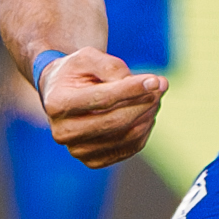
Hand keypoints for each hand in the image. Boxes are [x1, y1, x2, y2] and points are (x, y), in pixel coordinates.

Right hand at [37, 48, 166, 168]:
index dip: (133, 90)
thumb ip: (113, 67)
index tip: (156, 81)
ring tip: (154, 97)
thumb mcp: (88, 57)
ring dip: (147, 115)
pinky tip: (146, 114)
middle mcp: (63, 132)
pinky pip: (130, 148)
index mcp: (58, 104)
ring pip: (126, 136)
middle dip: (144, 102)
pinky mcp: (93, 161)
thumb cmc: (77, 72)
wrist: (60, 93)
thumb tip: (147, 85)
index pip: (103, 99)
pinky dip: (144, 130)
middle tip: (160, 86)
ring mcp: (77, 150)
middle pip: (116, 120)